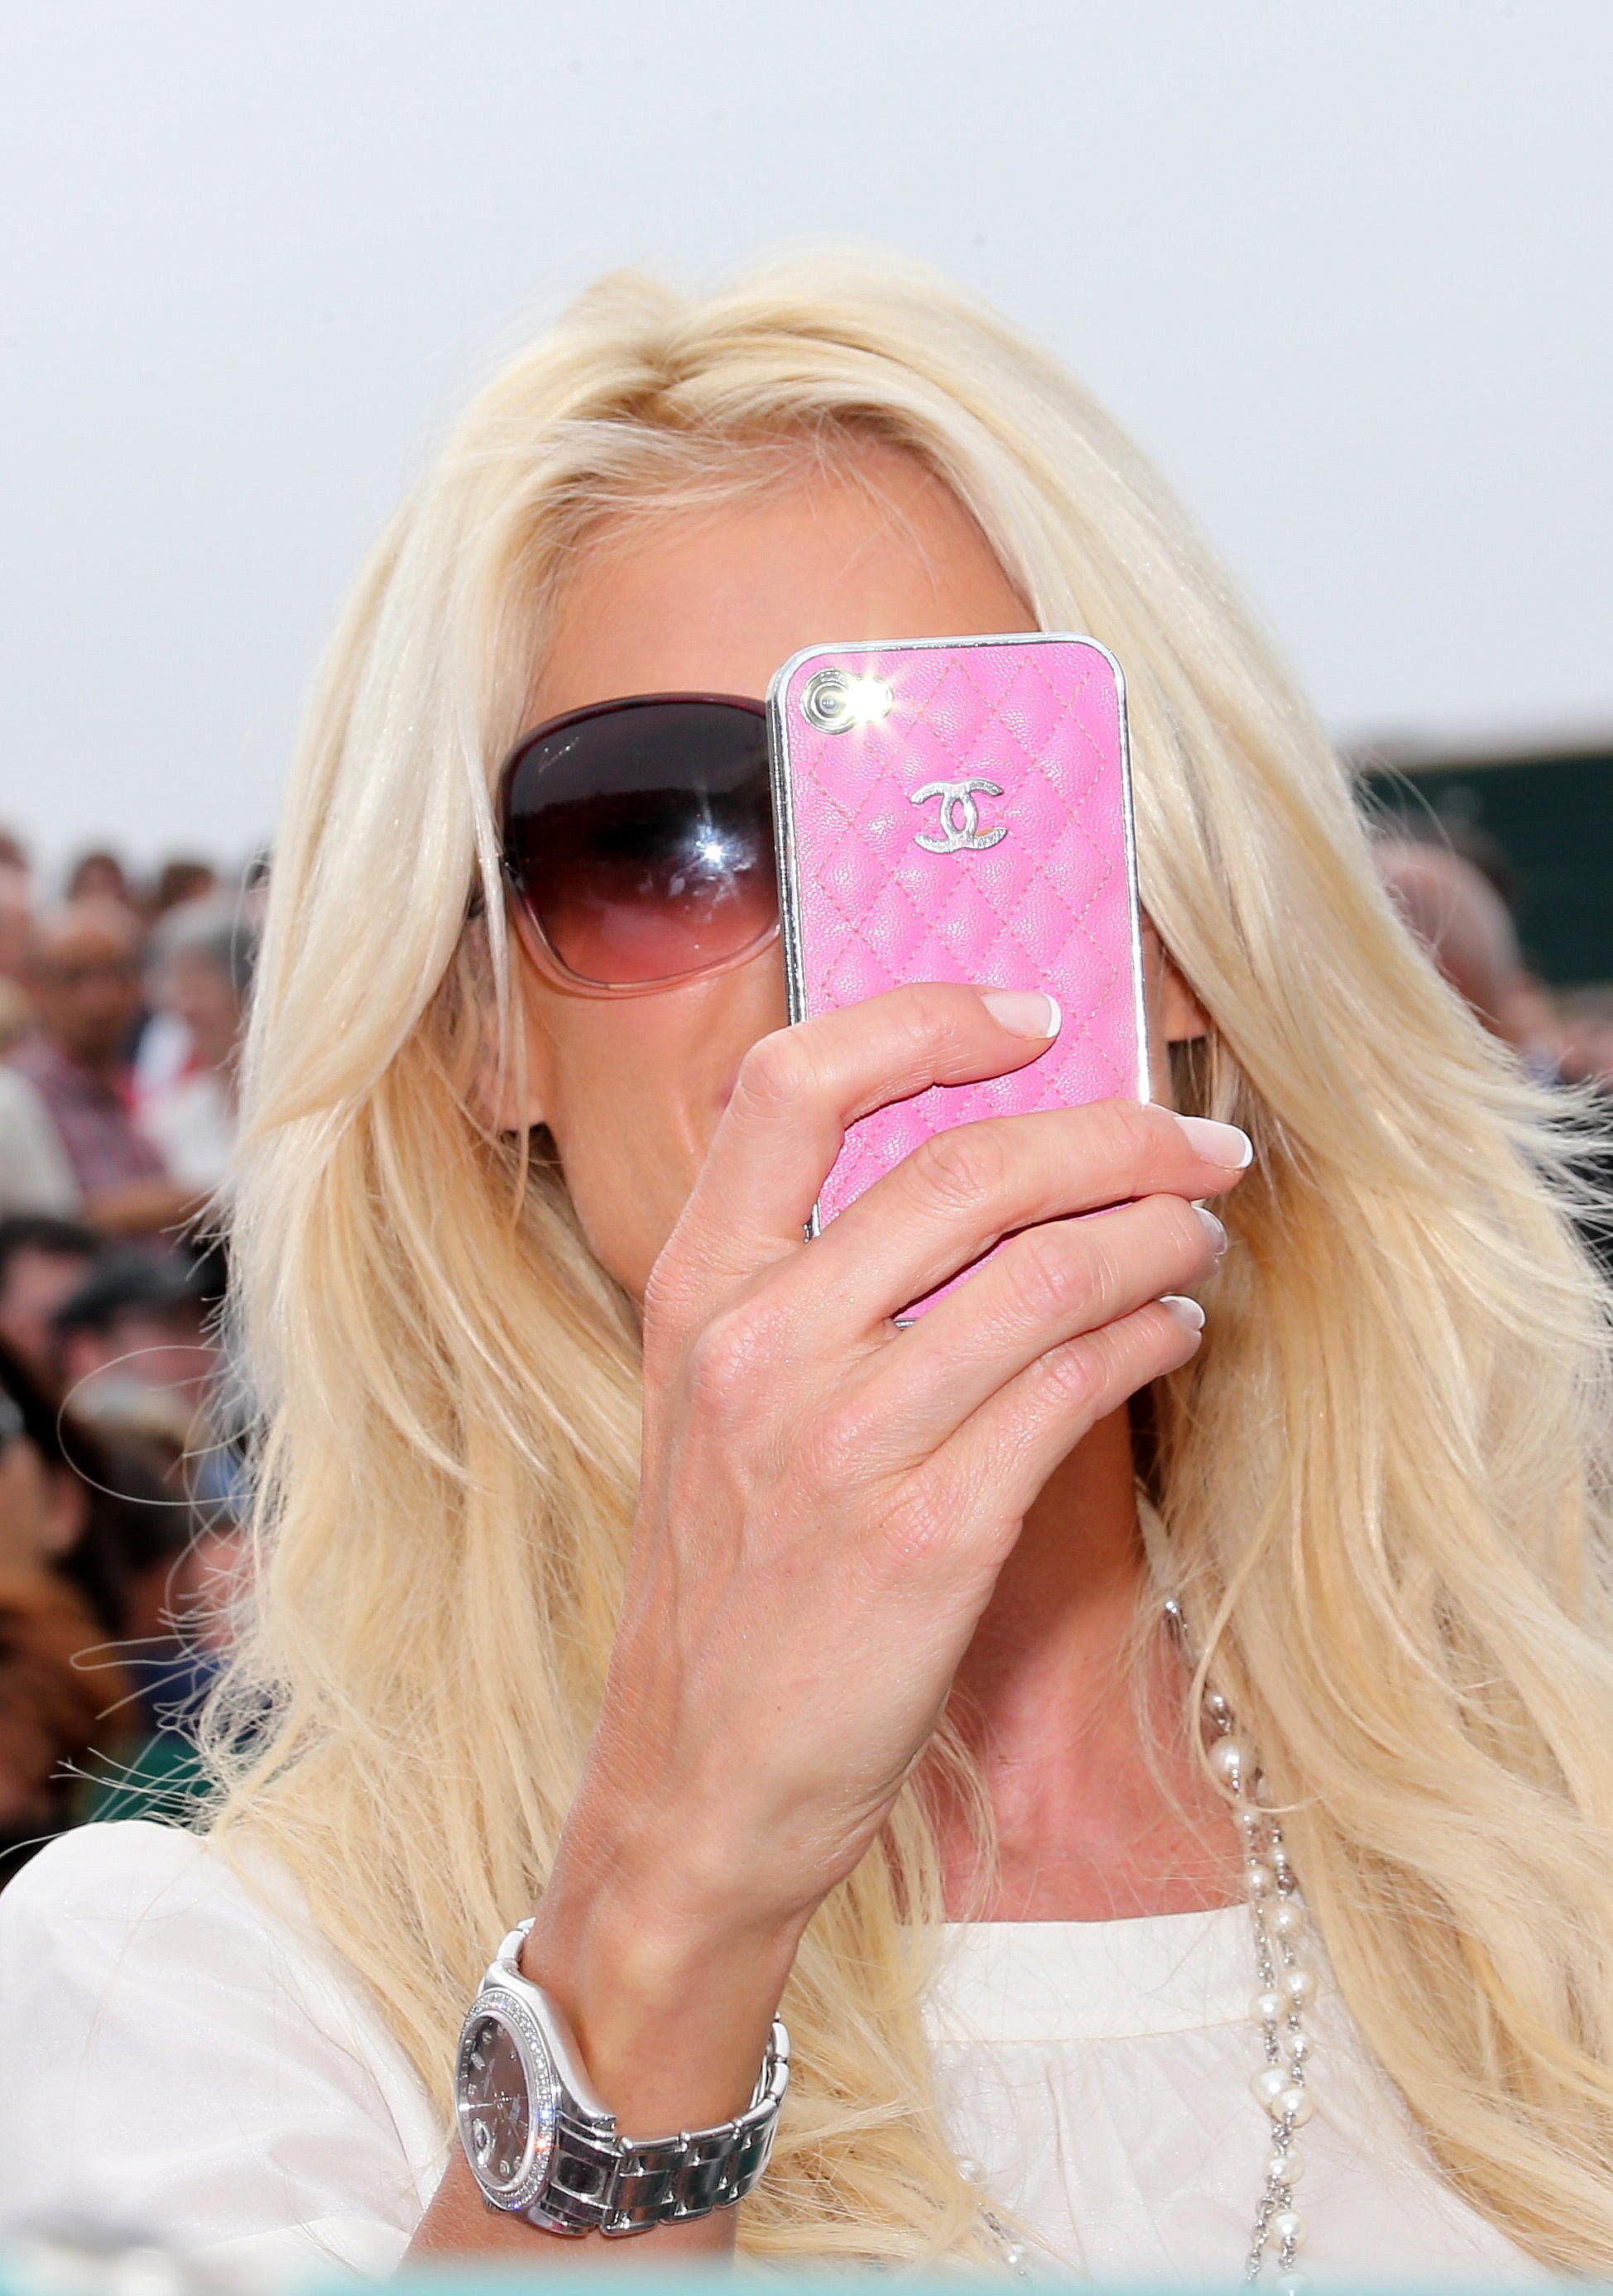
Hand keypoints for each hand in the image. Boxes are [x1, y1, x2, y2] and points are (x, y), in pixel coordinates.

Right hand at [571, 982, 1249, 1942]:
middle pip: (972, 1166)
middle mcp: (761, 1344)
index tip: (1035, 1017)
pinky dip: (1153, 1339)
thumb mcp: (716, 1409)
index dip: (926, 1020)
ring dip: (1163, 1239)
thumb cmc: (726, 1589)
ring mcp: (845, 1439)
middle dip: (1120, 1137)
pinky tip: (1175, 1337)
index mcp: (696, 1290)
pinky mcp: (931, 1534)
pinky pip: (1079, 1386)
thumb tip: (988, 1173)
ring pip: (1053, 1271)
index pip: (794, 1083)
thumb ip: (810, 1286)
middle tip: (1198, 1144)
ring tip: (1200, 1242)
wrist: (697, 1784)